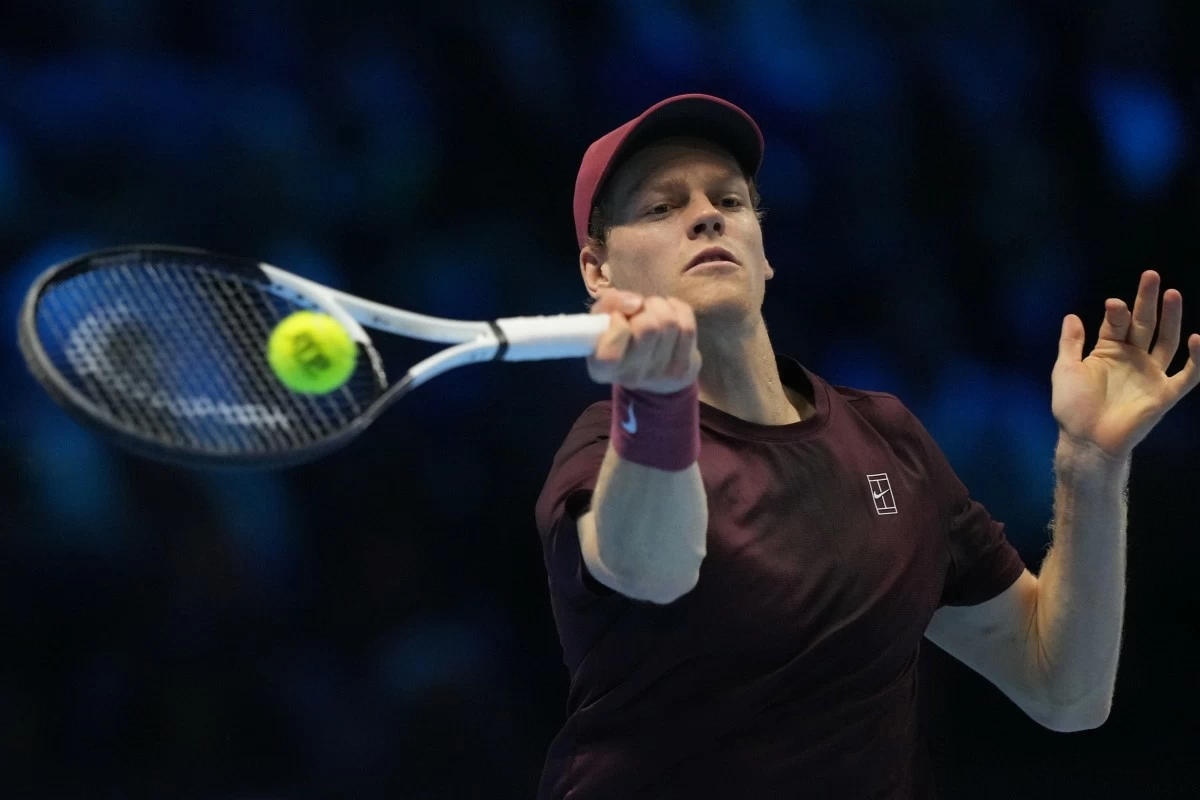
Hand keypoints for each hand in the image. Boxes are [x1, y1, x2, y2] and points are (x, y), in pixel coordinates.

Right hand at [586, 290, 701, 394]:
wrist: (651, 367)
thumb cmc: (620, 335)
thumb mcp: (603, 317)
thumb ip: (610, 303)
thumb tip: (636, 303)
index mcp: (602, 370)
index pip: (611, 354)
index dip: (618, 325)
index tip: (618, 317)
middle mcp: (630, 378)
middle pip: (648, 327)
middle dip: (644, 308)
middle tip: (639, 310)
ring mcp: (660, 375)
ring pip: (669, 322)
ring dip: (660, 307)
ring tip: (653, 311)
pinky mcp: (684, 369)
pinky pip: (687, 325)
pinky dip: (678, 310)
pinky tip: (670, 313)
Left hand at [1052, 270, 1199, 459]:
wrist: (1086, 441)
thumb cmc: (1073, 408)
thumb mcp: (1065, 370)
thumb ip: (1070, 343)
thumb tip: (1071, 315)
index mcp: (1110, 351)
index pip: (1118, 323)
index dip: (1117, 312)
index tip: (1113, 303)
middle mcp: (1133, 359)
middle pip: (1145, 324)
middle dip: (1148, 301)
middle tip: (1151, 276)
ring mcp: (1151, 374)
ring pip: (1167, 341)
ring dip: (1171, 318)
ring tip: (1172, 294)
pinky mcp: (1165, 394)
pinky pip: (1187, 375)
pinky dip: (1196, 359)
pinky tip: (1198, 339)